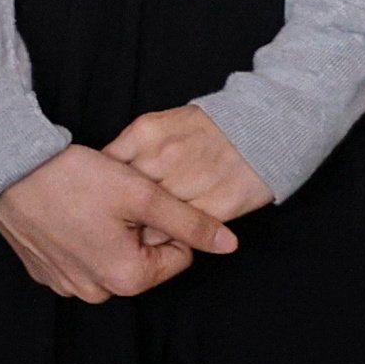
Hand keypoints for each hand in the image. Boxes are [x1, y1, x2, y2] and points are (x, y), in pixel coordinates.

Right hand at [0, 143, 229, 303]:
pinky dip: (81, 238)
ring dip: (110, 234)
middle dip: (137, 230)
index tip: (143, 200)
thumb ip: (190, 222)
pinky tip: (69, 212)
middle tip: (114, 199)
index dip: (168, 223)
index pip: (178, 256)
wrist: (7, 170)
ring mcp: (67, 286)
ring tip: (90, 203)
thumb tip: (229, 244)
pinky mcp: (44, 273)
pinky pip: (80, 260)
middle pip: (143, 261)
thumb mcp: (142, 194)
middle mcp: (96, 293)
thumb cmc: (74, 178)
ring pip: (111, 259)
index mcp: (127, 279)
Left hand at [107, 106, 274, 223]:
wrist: (262, 127)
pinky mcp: (217, 203)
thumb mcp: (160, 125)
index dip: (105, 192)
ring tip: (151, 231)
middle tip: (123, 226)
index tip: (107, 203)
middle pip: (126, 200)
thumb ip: (131, 149)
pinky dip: (176, 238)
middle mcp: (164, 155)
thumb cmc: (206, 129)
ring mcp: (190, 180)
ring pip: (151, 223)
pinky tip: (177, 232)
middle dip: (122, 216)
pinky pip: (183, 233)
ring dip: (148, 231)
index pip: (107, 171)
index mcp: (146, 132)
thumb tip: (102, 178)